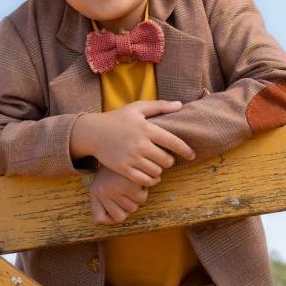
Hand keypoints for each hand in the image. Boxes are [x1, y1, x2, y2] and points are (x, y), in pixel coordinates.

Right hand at [71, 100, 194, 183]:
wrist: (93, 132)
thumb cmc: (117, 118)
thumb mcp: (137, 108)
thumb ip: (159, 106)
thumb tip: (180, 105)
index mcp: (147, 128)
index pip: (174, 142)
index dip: (186, 150)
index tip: (192, 155)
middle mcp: (140, 144)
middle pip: (166, 160)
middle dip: (168, 160)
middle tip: (163, 158)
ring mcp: (131, 157)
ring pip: (156, 171)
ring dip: (158, 170)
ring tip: (154, 165)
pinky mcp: (123, 168)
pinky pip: (144, 180)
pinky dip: (150, 180)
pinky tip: (149, 175)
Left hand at [89, 165, 150, 223]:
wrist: (125, 144)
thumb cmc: (117, 169)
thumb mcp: (103, 183)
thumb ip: (102, 203)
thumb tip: (101, 221)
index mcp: (94, 191)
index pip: (100, 218)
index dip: (109, 216)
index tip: (115, 204)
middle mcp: (101, 191)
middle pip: (122, 215)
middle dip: (128, 203)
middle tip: (125, 188)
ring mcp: (114, 188)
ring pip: (133, 207)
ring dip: (136, 197)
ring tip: (131, 182)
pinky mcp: (128, 183)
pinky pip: (141, 197)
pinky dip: (143, 189)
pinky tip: (137, 178)